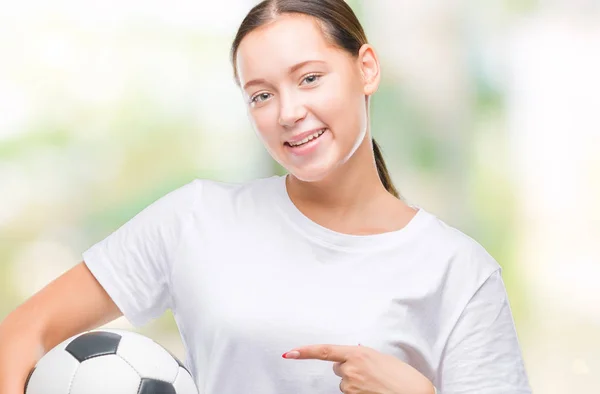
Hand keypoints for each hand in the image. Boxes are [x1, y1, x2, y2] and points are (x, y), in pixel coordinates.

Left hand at [282, 344, 434, 393]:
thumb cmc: (403, 377)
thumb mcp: (381, 358)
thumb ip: (363, 355)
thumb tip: (352, 354)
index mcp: (358, 353)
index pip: (324, 351)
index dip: (304, 352)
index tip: (290, 353)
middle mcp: (351, 369)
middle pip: (337, 367)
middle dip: (348, 369)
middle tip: (369, 373)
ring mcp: (351, 386)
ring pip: (344, 383)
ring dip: (356, 382)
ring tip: (376, 383)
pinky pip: (350, 393)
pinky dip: (359, 392)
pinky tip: (374, 390)